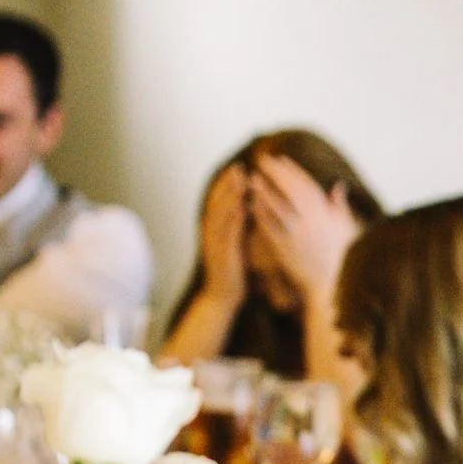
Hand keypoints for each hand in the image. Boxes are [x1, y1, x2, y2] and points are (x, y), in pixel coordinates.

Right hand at [197, 163, 249, 310]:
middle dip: (227, 183)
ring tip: (240, 179)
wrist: (223, 297)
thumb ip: (239, 229)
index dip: (226, 183)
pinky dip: (235, 219)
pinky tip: (243, 207)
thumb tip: (251, 210)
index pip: (218, 201)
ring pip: (221, 214)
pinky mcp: (224, 255)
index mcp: (214, 230)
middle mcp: (211, 233)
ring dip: (230, 196)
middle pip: (217, 202)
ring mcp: (215, 243)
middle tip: (239, 166)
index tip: (238, 167)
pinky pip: (228, 234)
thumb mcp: (236, 245)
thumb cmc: (234, 271)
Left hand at [249, 156, 361, 311]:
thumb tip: (339, 186)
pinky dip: (260, 213)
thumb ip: (340, 206)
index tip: (280, 159)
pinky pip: (269, 227)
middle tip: (261, 160)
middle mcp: (312, 222)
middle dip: (275, 173)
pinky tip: (250, 203)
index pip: (307, 185)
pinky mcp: (285, 249)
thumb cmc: (343, 258)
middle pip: (290, 190)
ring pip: (277, 206)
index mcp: (327, 215)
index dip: (293, 170)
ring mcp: (297, 235)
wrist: (330, 286)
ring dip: (263, 190)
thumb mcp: (347, 228)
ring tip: (251, 178)